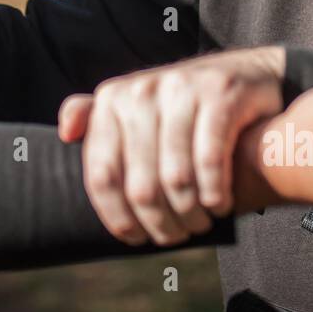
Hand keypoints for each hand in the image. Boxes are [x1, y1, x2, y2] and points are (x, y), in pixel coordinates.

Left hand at [56, 47, 284, 245]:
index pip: (102, 176)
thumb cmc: (183, 106)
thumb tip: (65, 132)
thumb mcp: (136, 108)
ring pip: (176, 178)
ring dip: (191, 214)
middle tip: (176, 235)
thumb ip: (97, 120)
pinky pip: (210, 161)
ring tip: (200, 223)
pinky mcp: (220, 94)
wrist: (247, 73)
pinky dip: (215, 194)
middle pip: (140, 186)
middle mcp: (141, 91)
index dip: (118, 218)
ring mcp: (180, 88)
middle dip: (160, 223)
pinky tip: (220, 204)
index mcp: (111, 100)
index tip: (136, 238)